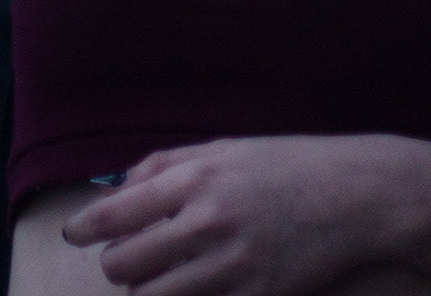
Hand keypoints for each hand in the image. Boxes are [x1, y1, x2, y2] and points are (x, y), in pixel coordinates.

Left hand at [60, 136, 386, 295]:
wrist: (357, 195)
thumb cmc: (287, 165)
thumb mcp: (223, 148)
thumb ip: (165, 166)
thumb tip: (116, 189)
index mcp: (197, 178)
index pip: (115, 213)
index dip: (84, 229)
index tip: (74, 235)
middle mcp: (209, 222)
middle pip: (126, 265)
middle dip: (115, 266)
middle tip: (123, 260)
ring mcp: (234, 265)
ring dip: (145, 292)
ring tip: (155, 278)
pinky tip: (195, 287)